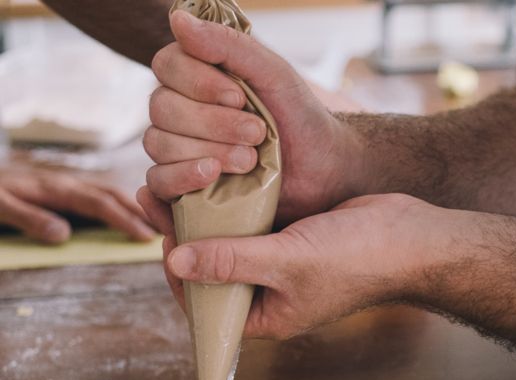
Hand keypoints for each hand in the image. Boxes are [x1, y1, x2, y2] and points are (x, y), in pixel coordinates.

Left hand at [0, 168, 154, 243]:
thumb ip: (29, 219)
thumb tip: (64, 235)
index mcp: (53, 188)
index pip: (97, 204)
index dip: (124, 219)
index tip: (146, 236)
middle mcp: (62, 183)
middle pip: (110, 194)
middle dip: (140, 210)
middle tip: (167, 226)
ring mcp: (60, 185)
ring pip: (105, 192)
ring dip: (131, 206)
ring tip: (153, 221)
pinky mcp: (57, 190)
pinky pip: (94, 195)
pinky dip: (114, 204)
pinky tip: (123, 213)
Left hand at [137, 188, 445, 338]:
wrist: (411, 237)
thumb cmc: (357, 259)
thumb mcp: (287, 262)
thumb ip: (231, 261)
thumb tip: (177, 260)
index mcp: (267, 317)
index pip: (206, 306)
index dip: (178, 274)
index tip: (164, 236)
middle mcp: (270, 295)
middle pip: (213, 271)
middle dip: (187, 238)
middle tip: (160, 197)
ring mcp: (283, 265)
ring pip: (230, 243)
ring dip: (207, 216)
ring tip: (180, 182)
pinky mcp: (294, 237)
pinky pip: (253, 224)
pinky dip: (235, 205)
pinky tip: (217, 177)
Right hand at [144, 10, 363, 220]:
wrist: (322, 167)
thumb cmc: (298, 116)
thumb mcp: (273, 74)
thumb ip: (230, 46)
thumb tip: (179, 20)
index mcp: (196, 77)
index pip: (167, 67)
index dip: (199, 83)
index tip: (240, 97)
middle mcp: (181, 110)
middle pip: (162, 108)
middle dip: (213, 123)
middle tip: (257, 133)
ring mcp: (179, 149)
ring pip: (159, 144)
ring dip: (208, 151)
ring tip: (250, 160)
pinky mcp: (185, 186)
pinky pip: (158, 182)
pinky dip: (181, 178)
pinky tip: (211, 176)